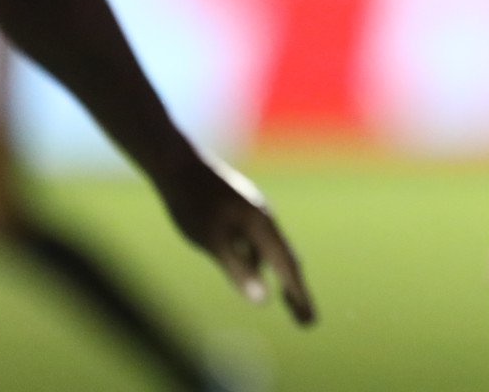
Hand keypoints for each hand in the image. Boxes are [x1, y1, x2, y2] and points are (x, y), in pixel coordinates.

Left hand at [157, 150, 314, 324]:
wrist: (178, 166)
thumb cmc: (194, 205)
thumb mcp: (214, 242)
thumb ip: (239, 270)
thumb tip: (263, 302)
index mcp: (263, 227)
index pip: (287, 268)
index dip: (299, 296)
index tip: (309, 322)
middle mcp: (264, 220)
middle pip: (287, 261)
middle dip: (297, 291)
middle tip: (306, 320)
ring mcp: (253, 215)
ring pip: (273, 251)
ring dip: (282, 277)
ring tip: (289, 300)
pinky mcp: (240, 212)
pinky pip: (260, 243)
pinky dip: (265, 262)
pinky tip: (256, 269)